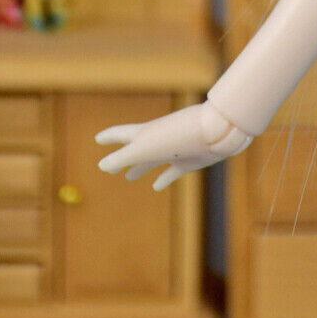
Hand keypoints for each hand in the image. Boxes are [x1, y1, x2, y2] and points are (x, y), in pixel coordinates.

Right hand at [95, 101, 253, 190]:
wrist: (218, 131)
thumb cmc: (178, 136)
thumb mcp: (145, 148)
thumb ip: (123, 158)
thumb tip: (102, 166)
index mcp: (145, 133)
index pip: (120, 134)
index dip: (109, 137)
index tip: (97, 139)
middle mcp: (159, 140)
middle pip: (135, 149)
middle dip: (122, 156)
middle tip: (108, 167)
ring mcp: (174, 150)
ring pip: (153, 160)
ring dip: (141, 168)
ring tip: (130, 177)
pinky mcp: (190, 161)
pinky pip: (173, 172)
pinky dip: (163, 178)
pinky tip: (157, 186)